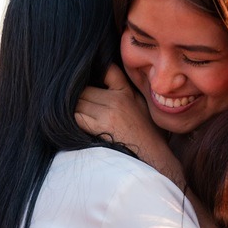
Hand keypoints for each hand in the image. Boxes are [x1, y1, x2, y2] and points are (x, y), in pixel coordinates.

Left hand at [76, 65, 184, 187]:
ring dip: (73, 107)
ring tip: (74, 113)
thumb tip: (103, 80)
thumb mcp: (140, 105)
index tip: (87, 81)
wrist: (153, 157)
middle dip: (78, 95)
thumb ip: (125, 90)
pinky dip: (73, 118)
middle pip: (84, 88)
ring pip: (78, 102)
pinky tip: (75, 123)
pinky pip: (76, 117)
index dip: (93, 74)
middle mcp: (116, 99)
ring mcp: (107, 113)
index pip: (106, 70)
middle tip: (73, 101)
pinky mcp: (99, 128)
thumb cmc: (148, 133)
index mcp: (126, 91)